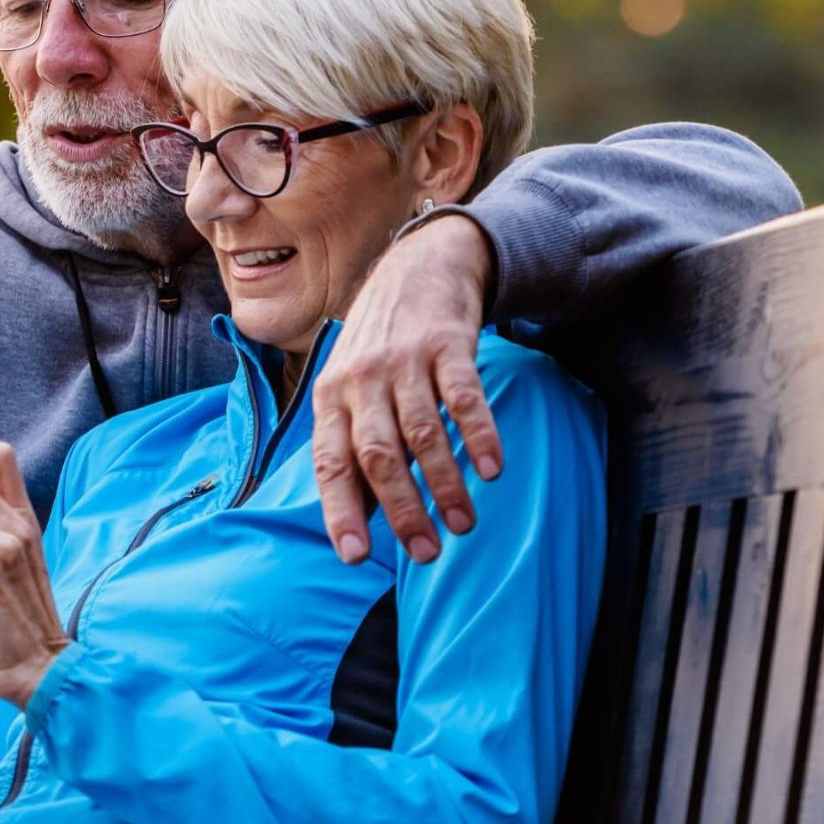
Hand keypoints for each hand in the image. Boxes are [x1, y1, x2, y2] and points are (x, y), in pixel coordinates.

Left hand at [313, 214, 504, 565]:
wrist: (417, 268)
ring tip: (463, 524)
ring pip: (421, 432)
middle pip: (377, 454)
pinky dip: (478, 434)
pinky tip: (493, 469)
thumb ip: (351, 445)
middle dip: (401, 509)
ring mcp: (403, 361)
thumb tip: (356, 517)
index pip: (330, 462)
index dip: (340, 510)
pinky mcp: (446, 345)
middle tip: (426, 552)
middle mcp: (361, 380)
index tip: (354, 555)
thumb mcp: (349, 388)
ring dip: (444, 483)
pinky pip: (463, 396)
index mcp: (330, 398)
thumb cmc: (378, 346)